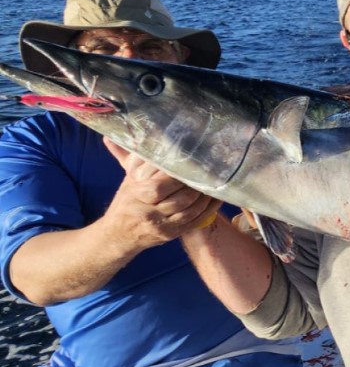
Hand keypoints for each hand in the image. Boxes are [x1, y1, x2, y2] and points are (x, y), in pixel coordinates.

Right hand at [103, 139, 221, 253]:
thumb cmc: (126, 201)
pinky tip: (216, 199)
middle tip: (211, 173)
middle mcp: (147, 211)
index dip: (180, 176)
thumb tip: (137, 131)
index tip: (193, 163)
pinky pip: (194, 222)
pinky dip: (208, 210)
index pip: (161, 186)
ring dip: (206, 197)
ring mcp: (160, 225)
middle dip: (197, 186)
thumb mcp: (128, 179)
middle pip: (180, 199)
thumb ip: (134, 157)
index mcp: (136, 194)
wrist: (116, 235)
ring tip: (215, 184)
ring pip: (190, 211)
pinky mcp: (171, 235)